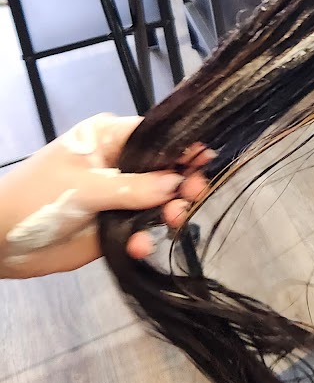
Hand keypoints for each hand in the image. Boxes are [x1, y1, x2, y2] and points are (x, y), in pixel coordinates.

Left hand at [0, 114, 211, 279]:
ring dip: (169, 213)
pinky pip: (142, 230)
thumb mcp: (87, 186)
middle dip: (181, 183)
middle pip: (165, 170)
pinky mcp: (113, 228)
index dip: (183, 146)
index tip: (205, 160)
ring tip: (172, 222)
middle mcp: (119, 165)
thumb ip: (136, 187)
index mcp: (110, 139)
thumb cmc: (38, 198)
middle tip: (192, 196)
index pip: (157, 136)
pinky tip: (138, 246)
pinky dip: (145, 238)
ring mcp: (117, 198)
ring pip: (159, 202)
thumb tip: (178, 182)